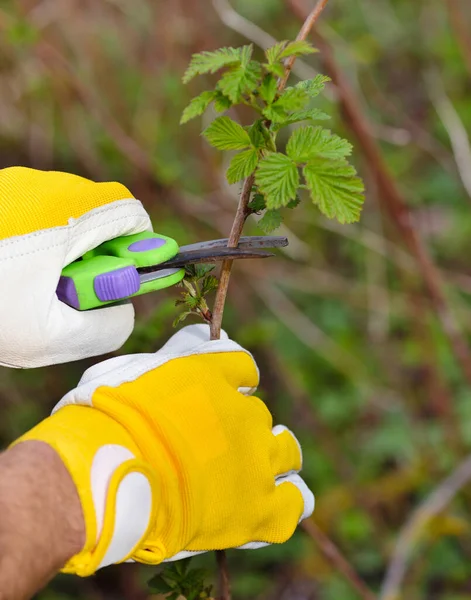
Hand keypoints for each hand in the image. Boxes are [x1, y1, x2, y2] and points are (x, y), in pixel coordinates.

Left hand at [0, 167, 161, 366]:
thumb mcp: (51, 337)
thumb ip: (109, 326)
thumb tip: (126, 308)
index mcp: (68, 215)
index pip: (130, 214)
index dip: (141, 248)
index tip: (135, 275)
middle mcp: (44, 187)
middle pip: (99, 212)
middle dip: (99, 253)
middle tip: (74, 291)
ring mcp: (14, 185)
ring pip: (66, 212)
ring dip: (67, 247)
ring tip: (35, 284)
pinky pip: (34, 210)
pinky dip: (39, 239)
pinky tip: (13, 270)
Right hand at [16, 325, 313, 575]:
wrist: (107, 471)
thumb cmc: (107, 419)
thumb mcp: (132, 368)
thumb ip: (176, 353)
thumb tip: (203, 336)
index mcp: (215, 375)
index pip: (243, 370)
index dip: (233, 384)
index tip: (217, 397)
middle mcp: (244, 413)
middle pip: (257, 414)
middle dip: (239, 426)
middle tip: (210, 446)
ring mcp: (255, 459)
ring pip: (286, 449)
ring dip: (273, 455)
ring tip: (252, 471)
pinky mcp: (258, 508)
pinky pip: (294, 501)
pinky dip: (287, 500)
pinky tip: (271, 505)